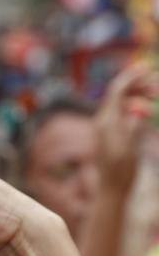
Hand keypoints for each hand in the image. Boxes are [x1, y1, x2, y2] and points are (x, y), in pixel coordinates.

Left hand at [95, 62, 156, 190]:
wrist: (111, 188)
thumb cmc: (123, 171)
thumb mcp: (131, 150)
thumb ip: (134, 129)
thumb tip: (139, 110)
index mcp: (106, 123)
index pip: (116, 92)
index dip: (130, 77)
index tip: (146, 67)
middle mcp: (102, 122)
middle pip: (118, 94)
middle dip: (137, 86)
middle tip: (157, 86)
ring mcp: (104, 127)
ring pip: (121, 103)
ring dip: (137, 96)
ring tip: (155, 96)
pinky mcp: (109, 133)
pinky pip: (121, 112)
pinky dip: (134, 107)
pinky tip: (147, 111)